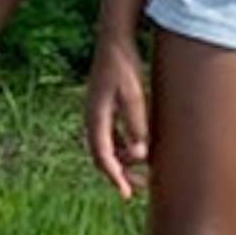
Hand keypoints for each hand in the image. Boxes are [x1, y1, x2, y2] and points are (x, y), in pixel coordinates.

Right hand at [84, 30, 149, 199]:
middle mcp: (93, 118)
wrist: (114, 40)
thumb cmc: (124, 65)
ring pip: (107, 146)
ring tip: (142, 173)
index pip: (102, 154)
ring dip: (122, 161)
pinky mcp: (106, 106)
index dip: (114, 176)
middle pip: (102, 154)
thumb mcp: (134, 95)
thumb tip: (140, 155)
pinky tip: (139, 151)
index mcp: (97, 116)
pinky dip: (124, 147)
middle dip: (119, 174)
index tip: (126, 193)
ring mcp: (98, 112)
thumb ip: (136, 124)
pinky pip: (112, 134)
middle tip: (137, 189)